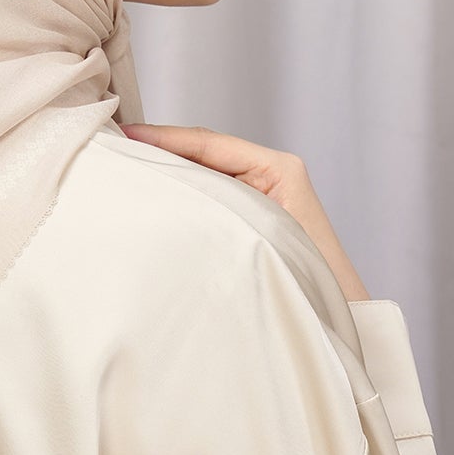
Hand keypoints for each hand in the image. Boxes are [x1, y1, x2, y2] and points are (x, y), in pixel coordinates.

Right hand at [119, 123, 370, 301]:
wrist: (343, 320)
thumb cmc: (313, 279)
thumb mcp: (259, 231)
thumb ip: (214, 200)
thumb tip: (161, 182)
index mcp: (278, 168)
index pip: (207, 142)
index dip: (162, 136)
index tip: (123, 134)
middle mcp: (269, 175)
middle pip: (201, 154)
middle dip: (158, 151)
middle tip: (110, 147)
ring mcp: (259, 196)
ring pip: (202, 176)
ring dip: (167, 175)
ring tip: (123, 171)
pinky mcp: (250, 218)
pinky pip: (208, 199)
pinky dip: (180, 197)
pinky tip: (151, 202)